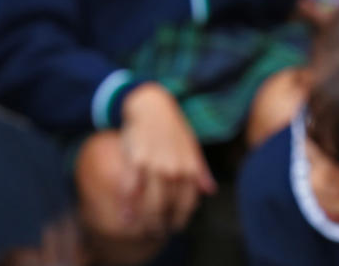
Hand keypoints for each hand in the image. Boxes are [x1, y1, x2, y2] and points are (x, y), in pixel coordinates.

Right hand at [120, 83, 215, 234]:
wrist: (151, 107)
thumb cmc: (173, 128)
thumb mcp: (192, 147)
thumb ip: (200, 171)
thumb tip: (211, 191)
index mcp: (190, 167)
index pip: (188, 204)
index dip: (181, 219)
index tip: (175, 227)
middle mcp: (174, 170)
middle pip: (167, 208)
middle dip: (161, 224)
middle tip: (156, 231)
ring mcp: (154, 167)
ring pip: (149, 204)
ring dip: (146, 221)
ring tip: (143, 228)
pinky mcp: (135, 162)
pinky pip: (130, 191)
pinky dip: (128, 207)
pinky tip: (127, 216)